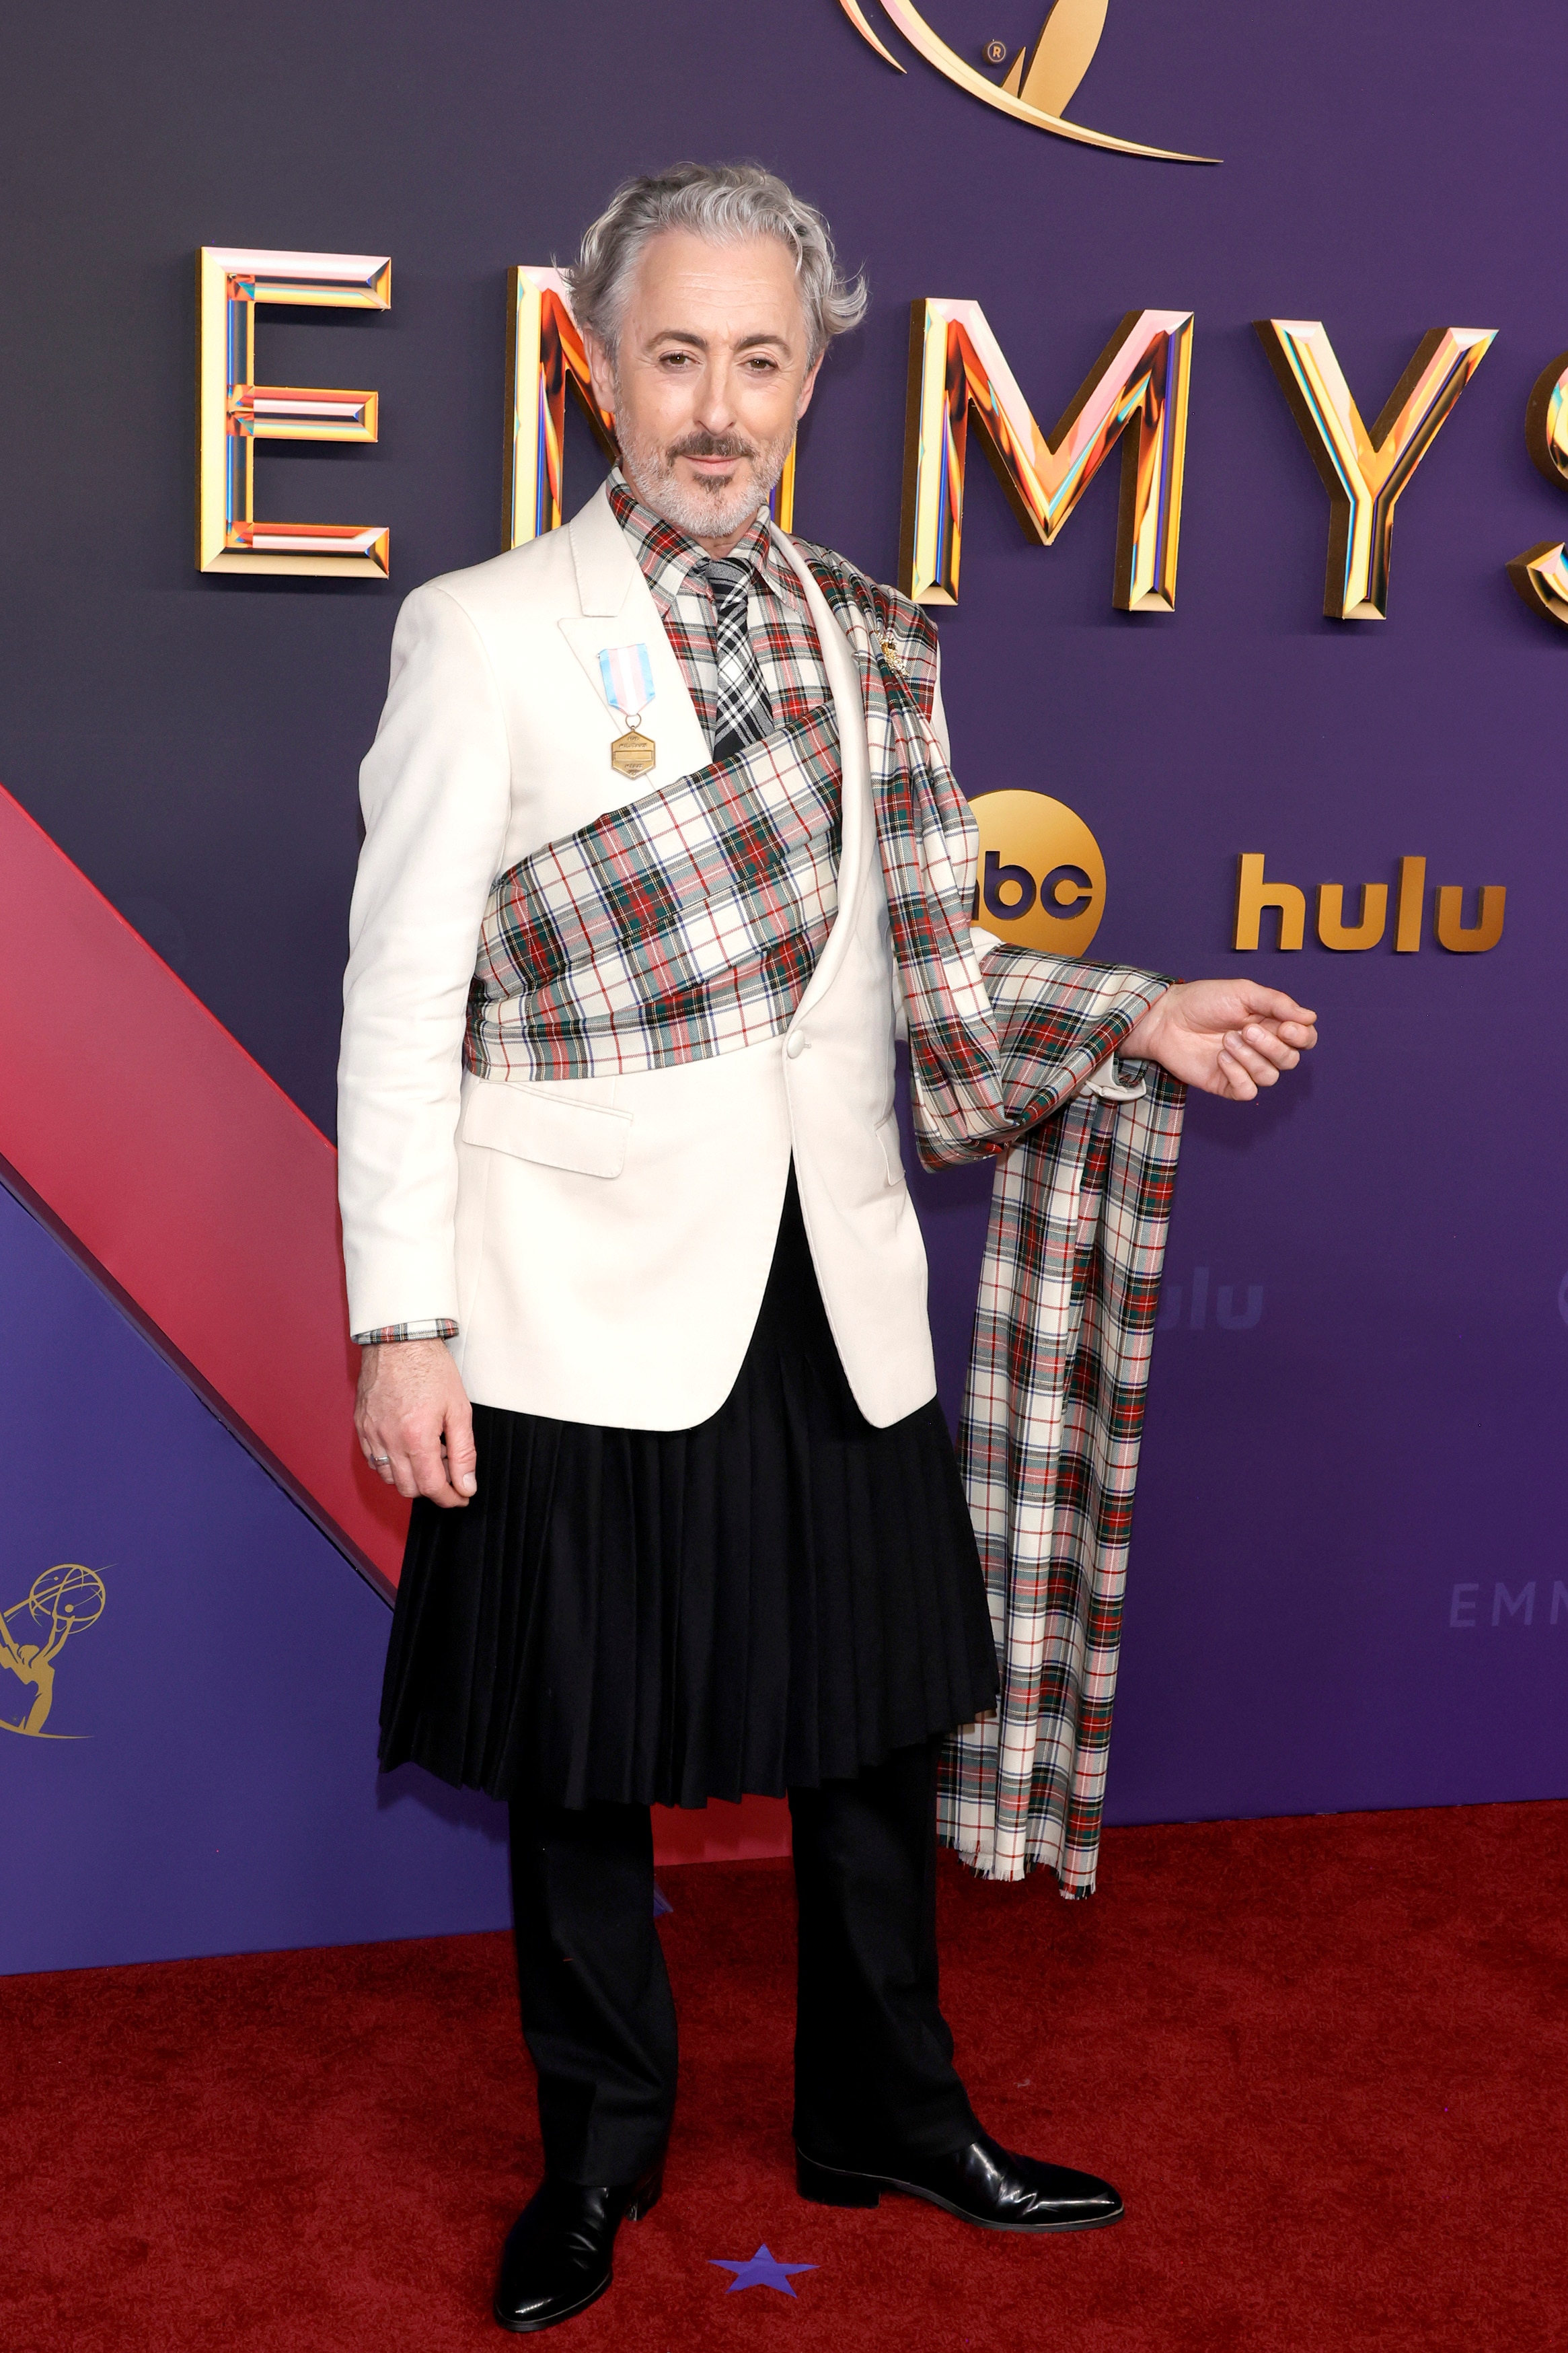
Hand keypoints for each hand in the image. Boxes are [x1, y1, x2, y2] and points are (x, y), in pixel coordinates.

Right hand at [355, 1338, 477, 1507]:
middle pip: (409, 1489)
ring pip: (389, 1478)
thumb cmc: (430, 1368)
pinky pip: (373, 1460)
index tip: (461, 1497)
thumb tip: (466, 1485)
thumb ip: (464, 1452)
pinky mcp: (361, 1426)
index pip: (432, 1487)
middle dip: (432, 1487)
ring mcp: (371, 1434)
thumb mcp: (459, 1410)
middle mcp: (389, 1440)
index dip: (450, 1498)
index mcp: (416, 1437)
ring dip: (410, 1476)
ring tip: (427, 1452)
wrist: (400, 1340)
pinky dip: (391, 1463)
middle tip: (447, 1467)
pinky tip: (406, 1446)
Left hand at [1123, 980, 1317, 1100]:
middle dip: (1272, 1047)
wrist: (1167, 1018)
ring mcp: (1245, 1068)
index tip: (1285, 1027)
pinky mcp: (1226, 1084)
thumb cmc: (1204, 1001)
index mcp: (1272, 1024)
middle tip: (1246, 1029)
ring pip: (1270, 1077)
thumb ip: (1277, 1003)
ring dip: (1250, 1058)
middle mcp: (1263, 1048)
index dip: (1301, 1037)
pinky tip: (1221, 1059)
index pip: (1305, 1039)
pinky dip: (1238, 1076)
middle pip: (1290, 1061)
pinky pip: (1248, 1092)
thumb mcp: (1244, 992)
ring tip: (1226, 1040)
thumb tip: (1310, 1017)